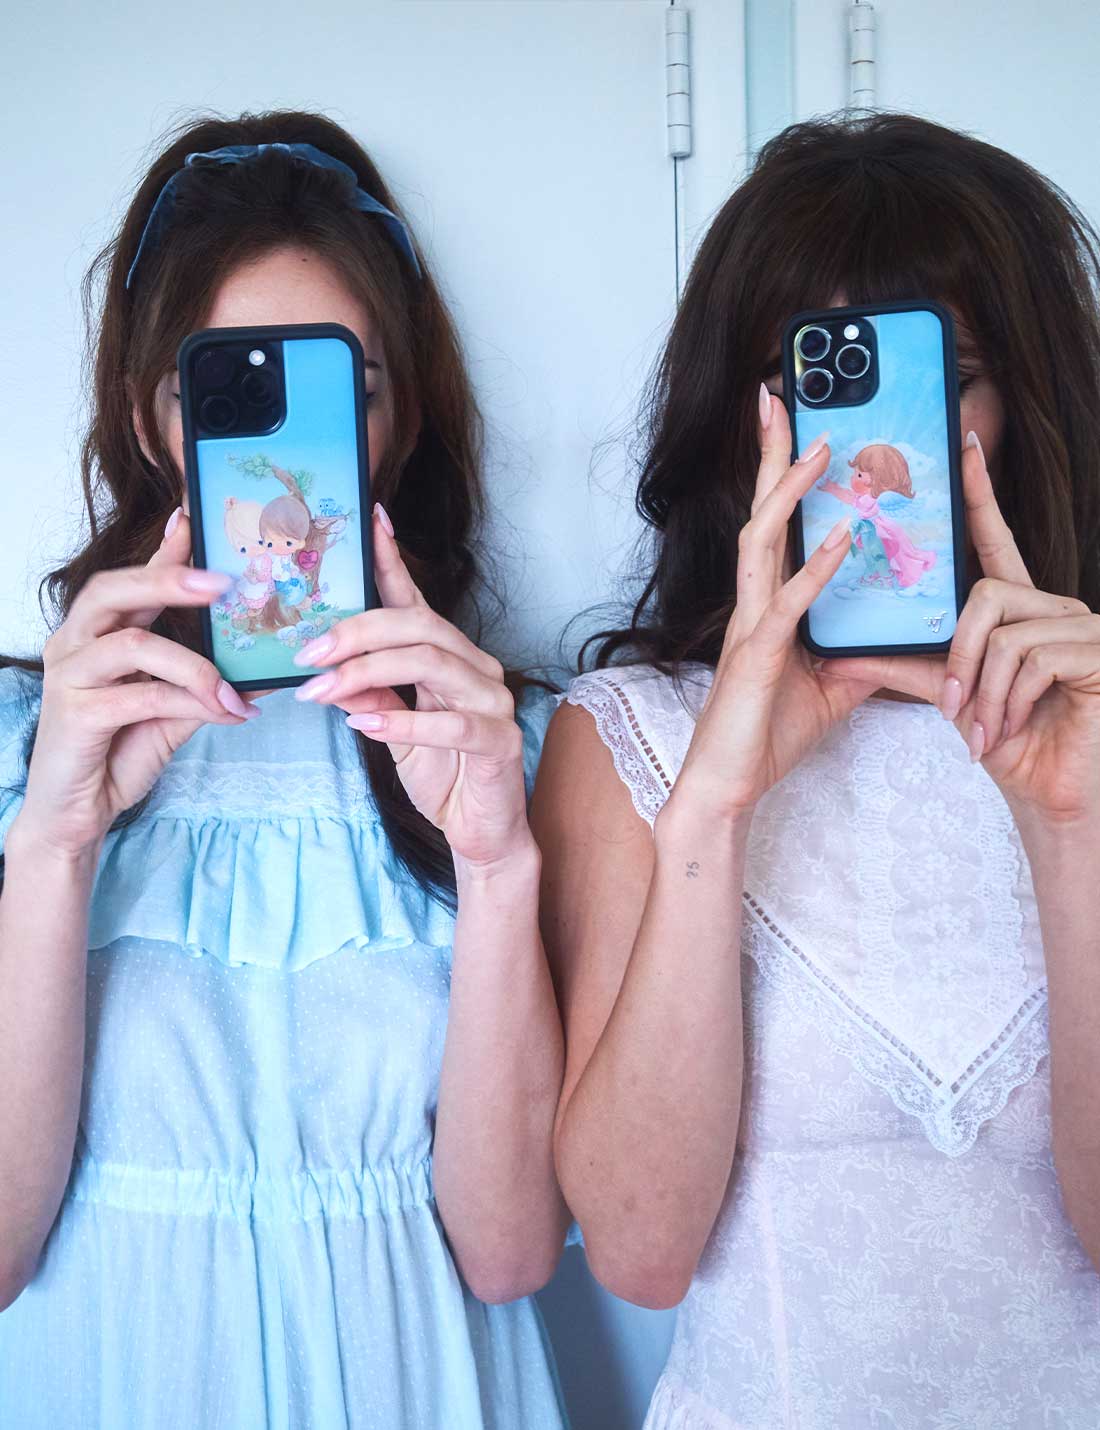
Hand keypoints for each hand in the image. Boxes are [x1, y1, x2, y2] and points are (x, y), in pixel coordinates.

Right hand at [15, 509, 259, 857]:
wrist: (77, 814)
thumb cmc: (118, 752)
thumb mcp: (170, 709)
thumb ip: (203, 681)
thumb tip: (263, 668)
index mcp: (93, 633)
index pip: (128, 580)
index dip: (162, 551)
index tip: (195, 520)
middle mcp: (72, 644)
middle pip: (113, 591)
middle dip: (170, 580)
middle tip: (223, 582)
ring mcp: (68, 677)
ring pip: (134, 646)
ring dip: (197, 666)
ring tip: (234, 690)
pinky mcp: (74, 715)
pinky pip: (139, 695)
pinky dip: (189, 702)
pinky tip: (225, 715)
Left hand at [292, 505, 528, 869]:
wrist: (479, 832)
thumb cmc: (439, 773)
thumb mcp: (388, 728)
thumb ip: (365, 692)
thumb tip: (321, 666)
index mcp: (449, 656)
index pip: (414, 601)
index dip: (391, 561)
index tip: (367, 521)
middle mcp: (477, 667)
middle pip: (418, 626)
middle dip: (356, 632)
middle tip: (306, 652)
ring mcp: (494, 701)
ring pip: (432, 664)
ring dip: (368, 674)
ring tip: (321, 691)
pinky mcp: (501, 742)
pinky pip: (454, 723)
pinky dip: (405, 722)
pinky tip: (366, 726)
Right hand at [668, 390, 881, 823]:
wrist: (727, 784)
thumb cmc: (765, 734)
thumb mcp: (833, 689)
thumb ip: (860, 657)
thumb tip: (900, 641)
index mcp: (765, 605)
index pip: (773, 525)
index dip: (779, 473)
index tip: (793, 424)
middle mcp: (752, 604)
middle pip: (758, 513)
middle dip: (768, 454)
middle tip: (780, 396)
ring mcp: (750, 626)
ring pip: (760, 542)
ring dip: (787, 491)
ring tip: (815, 447)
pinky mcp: (756, 656)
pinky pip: (787, 603)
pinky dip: (815, 568)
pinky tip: (840, 538)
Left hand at [826, 434, 1099, 828]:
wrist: (1053, 794)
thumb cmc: (1008, 740)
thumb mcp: (949, 696)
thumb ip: (899, 666)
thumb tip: (834, 653)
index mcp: (1019, 606)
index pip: (994, 540)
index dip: (980, 493)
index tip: (962, 444)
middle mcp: (1053, 603)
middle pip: (984, 594)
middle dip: (960, 658)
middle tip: (958, 708)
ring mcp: (1081, 624)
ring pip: (1004, 632)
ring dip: (984, 692)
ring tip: (987, 730)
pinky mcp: (1098, 651)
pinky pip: (1032, 658)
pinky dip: (1009, 701)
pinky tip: (1012, 729)